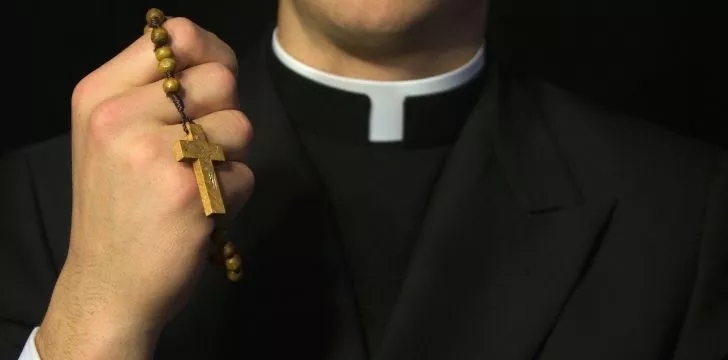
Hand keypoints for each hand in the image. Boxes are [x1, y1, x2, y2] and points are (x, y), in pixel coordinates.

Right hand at [35, 17, 253, 358]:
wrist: (109, 286)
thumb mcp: (112, 137)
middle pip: (220, 80)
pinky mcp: (190, 192)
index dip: (210, 54)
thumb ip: (154, 94)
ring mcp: (155, 154)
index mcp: (99, 95)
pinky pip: (245, 173)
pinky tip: (201, 213)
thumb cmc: (118, 208)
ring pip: (240, 126)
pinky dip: (234, 196)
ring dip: (231, 158)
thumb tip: (216, 60)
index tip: (212, 86)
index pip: (176, 36)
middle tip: (198, 152)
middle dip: (224, 115)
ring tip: (196, 184)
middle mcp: (121, 117)